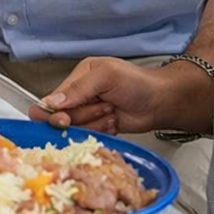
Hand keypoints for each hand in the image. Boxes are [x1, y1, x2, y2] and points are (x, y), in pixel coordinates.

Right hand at [32, 57, 175, 133]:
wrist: (163, 102)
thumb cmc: (139, 82)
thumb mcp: (106, 76)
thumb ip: (78, 89)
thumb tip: (51, 102)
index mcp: (78, 77)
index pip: (52, 99)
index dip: (54, 112)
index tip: (63, 120)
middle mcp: (80, 96)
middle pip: (62, 117)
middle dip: (83, 116)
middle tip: (104, 108)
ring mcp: (89, 113)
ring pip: (76, 129)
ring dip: (96, 123)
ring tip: (112, 112)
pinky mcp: (98, 127)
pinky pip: (89, 136)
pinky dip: (102, 132)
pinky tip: (114, 122)